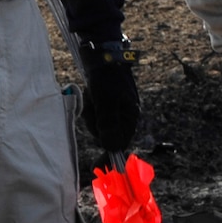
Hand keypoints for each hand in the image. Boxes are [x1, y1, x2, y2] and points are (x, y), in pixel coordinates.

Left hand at [77, 38, 140, 154]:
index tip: (98, 166)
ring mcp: (116, 109)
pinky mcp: (107, 103)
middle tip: (93, 106)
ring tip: (92, 97)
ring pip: (98, 123)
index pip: (120, 142)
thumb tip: (110, 146)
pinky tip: (92, 94)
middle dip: (95, 123)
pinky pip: (96, 113)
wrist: (104, 55)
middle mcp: (125, 115)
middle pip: (106, 133)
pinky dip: (91, 107)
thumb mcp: (106, 101)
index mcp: (130, 116)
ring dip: (91, 113)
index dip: (109, 154)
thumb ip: (108, 124)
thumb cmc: (107, 78)